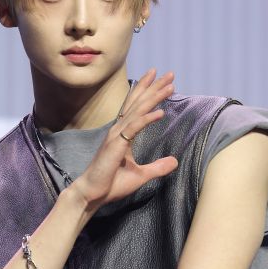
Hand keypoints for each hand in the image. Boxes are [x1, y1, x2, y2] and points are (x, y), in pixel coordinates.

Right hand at [71, 68, 177, 212]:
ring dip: (154, 97)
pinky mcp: (116, 145)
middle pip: (138, 103)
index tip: (163, 82)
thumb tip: (175, 161)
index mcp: (122, 134)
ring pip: (138, 111)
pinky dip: (148, 119)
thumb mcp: (140, 175)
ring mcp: (116, 136)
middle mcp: (119, 130)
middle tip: (169, 74)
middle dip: (154, 87)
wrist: (93, 194)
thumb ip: (157, 167)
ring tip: (169, 85)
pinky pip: (135, 128)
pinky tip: (161, 112)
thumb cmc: (111, 184)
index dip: (149, 93)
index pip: (137, 108)